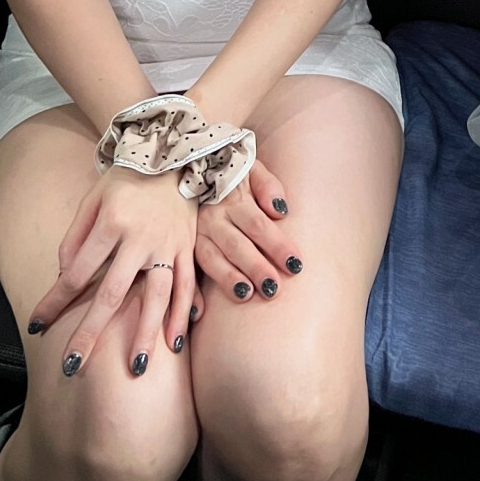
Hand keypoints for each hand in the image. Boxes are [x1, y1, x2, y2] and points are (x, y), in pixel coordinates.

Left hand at [29, 168, 197, 375]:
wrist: (174, 154)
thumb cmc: (128, 178)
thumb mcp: (93, 198)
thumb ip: (76, 236)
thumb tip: (67, 273)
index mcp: (112, 223)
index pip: (77, 272)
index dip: (56, 300)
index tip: (38, 324)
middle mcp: (140, 238)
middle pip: (112, 293)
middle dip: (91, 331)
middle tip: (74, 365)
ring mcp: (168, 244)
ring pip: (156, 296)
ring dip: (145, 333)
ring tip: (136, 367)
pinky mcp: (188, 247)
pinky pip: (186, 285)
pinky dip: (182, 314)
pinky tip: (175, 342)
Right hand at [194, 160, 302, 301]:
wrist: (191, 169)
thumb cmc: (232, 175)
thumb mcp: (251, 169)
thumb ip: (268, 186)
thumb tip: (281, 211)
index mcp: (233, 199)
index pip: (258, 225)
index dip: (277, 244)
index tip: (296, 264)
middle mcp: (213, 219)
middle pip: (237, 245)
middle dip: (255, 267)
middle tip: (273, 288)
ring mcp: (196, 235)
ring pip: (211, 259)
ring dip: (227, 278)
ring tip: (246, 294)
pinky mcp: (184, 249)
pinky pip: (185, 272)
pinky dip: (190, 293)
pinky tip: (200, 311)